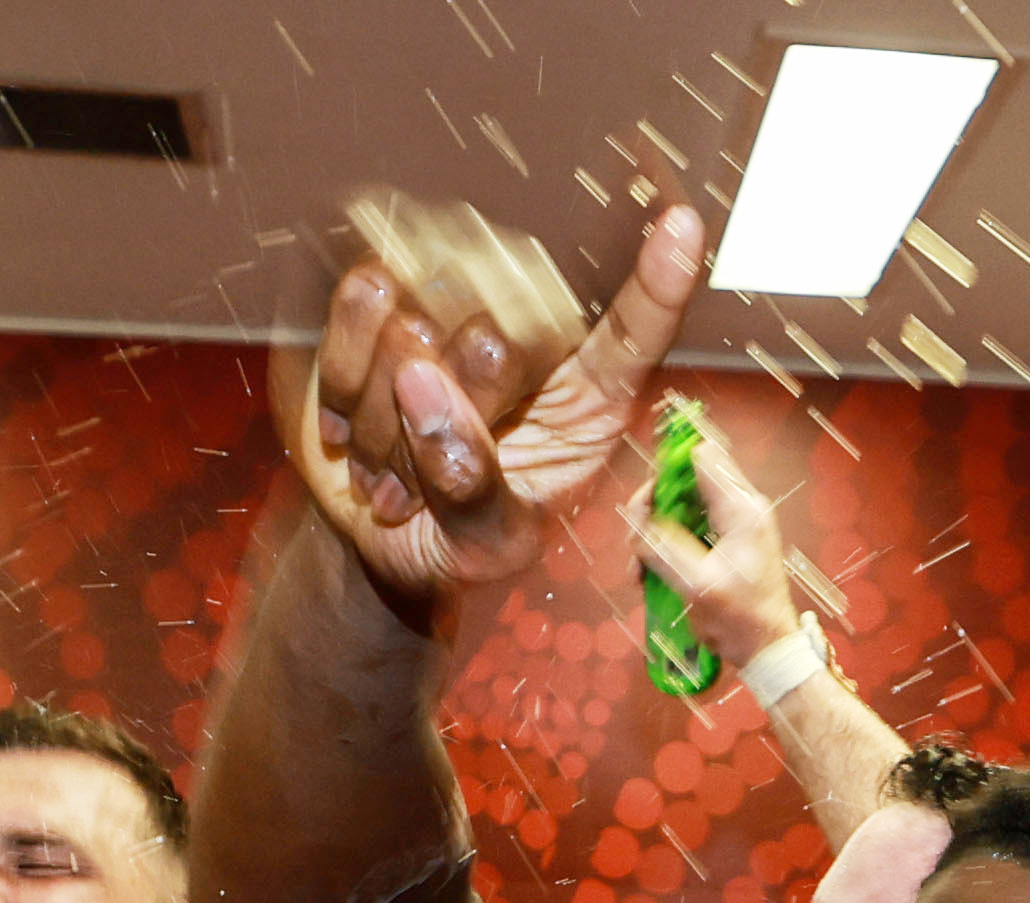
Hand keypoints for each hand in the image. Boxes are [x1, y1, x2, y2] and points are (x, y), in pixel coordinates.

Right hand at [283, 197, 706, 599]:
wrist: (372, 533)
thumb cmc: (453, 538)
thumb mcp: (483, 547)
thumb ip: (471, 488)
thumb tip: (423, 385)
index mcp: (589, 395)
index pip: (633, 333)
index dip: (658, 283)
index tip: (684, 228)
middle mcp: (534, 330)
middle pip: (497, 338)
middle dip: (444, 429)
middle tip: (426, 487)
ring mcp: (460, 295)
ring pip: (418, 326)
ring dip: (386, 419)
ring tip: (396, 466)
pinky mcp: (389, 284)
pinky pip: (363, 303)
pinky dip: (345, 380)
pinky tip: (356, 426)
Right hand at [627, 415, 804, 671]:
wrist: (767, 649)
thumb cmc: (740, 620)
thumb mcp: (695, 585)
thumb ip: (662, 547)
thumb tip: (636, 521)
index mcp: (740, 509)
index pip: (701, 456)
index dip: (668, 466)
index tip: (646, 498)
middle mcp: (739, 507)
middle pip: (685, 478)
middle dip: (653, 504)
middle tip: (634, 537)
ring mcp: (733, 524)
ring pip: (681, 505)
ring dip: (654, 529)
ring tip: (638, 565)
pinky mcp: (726, 542)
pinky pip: (687, 528)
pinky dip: (666, 545)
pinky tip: (649, 574)